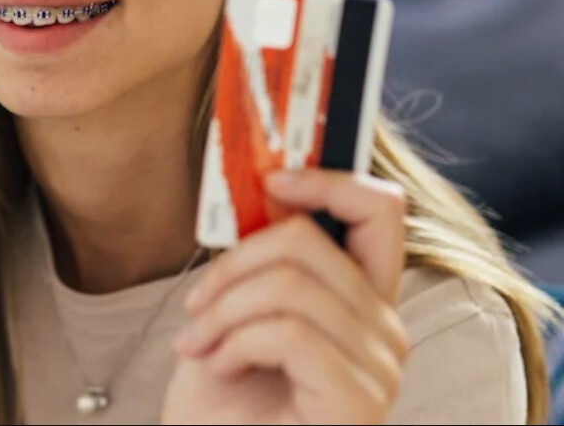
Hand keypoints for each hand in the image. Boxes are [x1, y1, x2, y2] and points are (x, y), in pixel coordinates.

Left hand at [162, 169, 409, 424]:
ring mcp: (379, 369)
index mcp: (360, 299)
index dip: (329, 179)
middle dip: (230, 265)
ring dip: (222, 312)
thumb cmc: (222, 398)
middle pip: (308, 241)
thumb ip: (261, 257)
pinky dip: (233, 345)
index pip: (381, 211)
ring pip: (289, 286)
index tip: (272, 180)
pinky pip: (288, 333)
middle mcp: (385, 330)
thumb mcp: (237, 309)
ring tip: (201, 345)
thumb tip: (260, 188)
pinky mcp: (357, 401)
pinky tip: (219, 369)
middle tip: (195, 308)